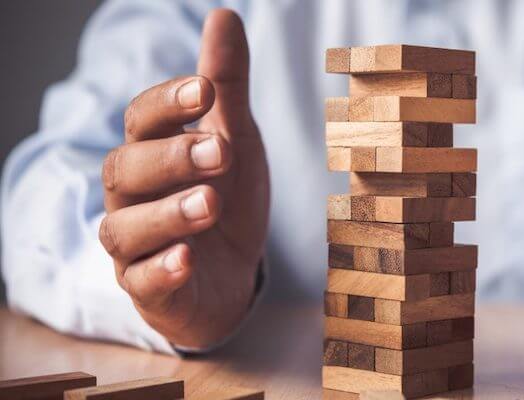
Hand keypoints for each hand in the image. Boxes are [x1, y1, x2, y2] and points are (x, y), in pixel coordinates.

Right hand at [99, 10, 268, 347]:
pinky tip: (188, 258)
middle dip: (172, 157)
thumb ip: (228, 87)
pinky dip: (161, 270)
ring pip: (126, 227)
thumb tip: (225, 15)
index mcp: (152, 153)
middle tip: (221, 151)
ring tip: (210, 202)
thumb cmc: (226, 197)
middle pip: (126, 169)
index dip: (169, 102)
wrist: (233, 272)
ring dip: (168, 213)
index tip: (207, 89)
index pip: (142, 120)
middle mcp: (132, 197)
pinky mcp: (150, 290)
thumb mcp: (236, 139)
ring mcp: (136, 246)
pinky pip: (141, 282)